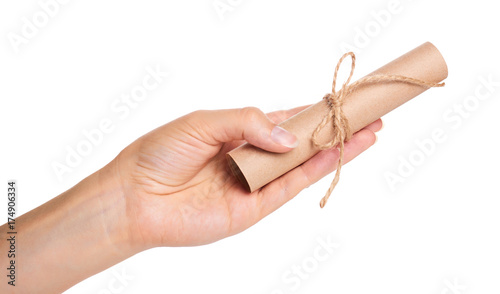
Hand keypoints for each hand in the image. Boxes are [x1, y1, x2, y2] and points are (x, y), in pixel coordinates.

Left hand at [108, 106, 381, 248]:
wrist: (135, 196)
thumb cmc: (161, 153)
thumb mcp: (205, 122)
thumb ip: (249, 123)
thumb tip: (290, 136)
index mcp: (238, 132)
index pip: (285, 119)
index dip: (313, 110)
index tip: (341, 99)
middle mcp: (252, 157)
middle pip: (302, 141)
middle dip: (335, 128)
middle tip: (370, 114)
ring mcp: (256, 183)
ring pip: (304, 163)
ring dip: (336, 147)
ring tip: (369, 131)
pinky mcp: (254, 208)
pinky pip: (291, 186)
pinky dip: (316, 169)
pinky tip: (338, 152)